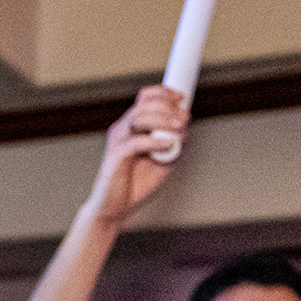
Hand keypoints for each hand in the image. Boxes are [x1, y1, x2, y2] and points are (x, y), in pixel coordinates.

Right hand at [81, 86, 190, 224]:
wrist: (114, 207)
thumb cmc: (135, 184)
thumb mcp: (162, 161)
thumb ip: (174, 145)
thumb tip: (186, 130)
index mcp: (131, 126)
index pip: (145, 98)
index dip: (164, 93)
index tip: (181, 98)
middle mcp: (123, 129)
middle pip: (145, 104)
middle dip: (169, 107)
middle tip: (184, 117)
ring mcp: (118, 140)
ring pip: (141, 117)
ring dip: (164, 120)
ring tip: (179, 128)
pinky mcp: (117, 155)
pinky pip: (136, 142)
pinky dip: (154, 141)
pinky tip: (167, 144)